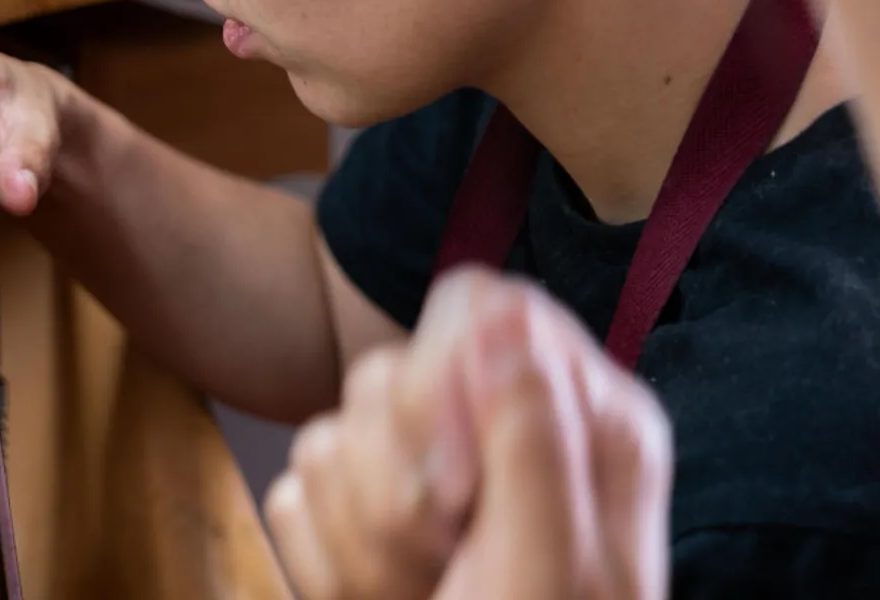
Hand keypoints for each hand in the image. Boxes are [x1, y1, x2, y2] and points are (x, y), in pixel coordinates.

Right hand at [264, 269, 671, 599]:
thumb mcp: (553, 570)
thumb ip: (533, 434)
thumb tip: (501, 307)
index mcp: (583, 418)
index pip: (481, 308)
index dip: (448, 381)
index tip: (463, 482)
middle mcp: (500, 427)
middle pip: (389, 372)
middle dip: (400, 485)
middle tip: (447, 561)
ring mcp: (424, 472)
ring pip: (331, 435)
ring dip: (364, 542)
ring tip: (420, 596)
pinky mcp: (358, 515)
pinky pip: (295, 493)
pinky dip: (328, 567)